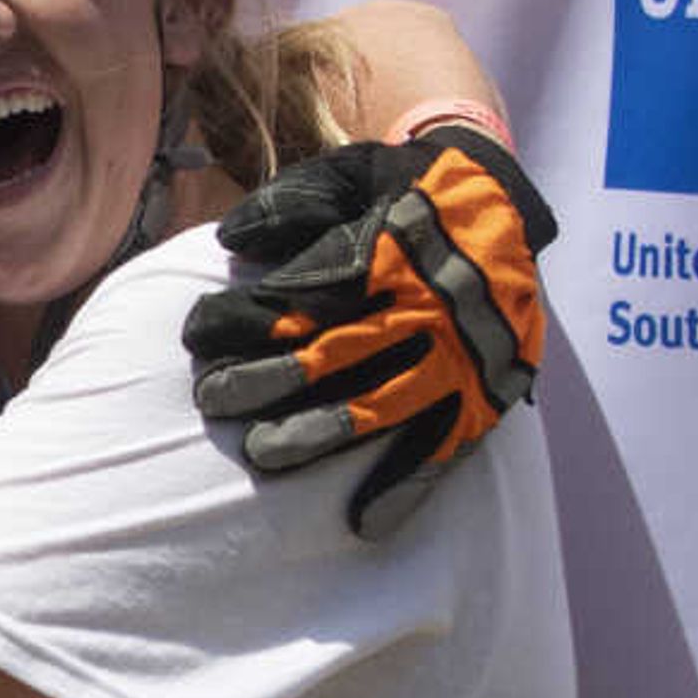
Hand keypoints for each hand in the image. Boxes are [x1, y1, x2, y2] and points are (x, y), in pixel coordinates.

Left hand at [180, 125, 554, 541]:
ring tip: (261, 454)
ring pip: (378, 408)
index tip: (194, 336)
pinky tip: (365, 523)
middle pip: (330, 356)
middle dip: (263, 382)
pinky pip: (444, 448)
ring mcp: (457, 356)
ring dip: (316, 436)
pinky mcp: (484, 392)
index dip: (241, 319)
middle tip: (210, 401)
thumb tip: (229, 241)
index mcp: (388, 254)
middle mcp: (422, 308)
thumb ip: (292, 203)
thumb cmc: (408, 191)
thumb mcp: (352, 174)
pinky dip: (406, 488)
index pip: (302, 295)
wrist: (503, 200)